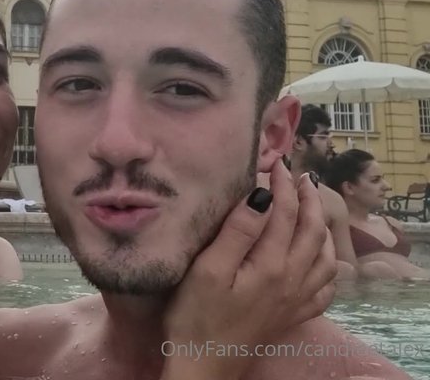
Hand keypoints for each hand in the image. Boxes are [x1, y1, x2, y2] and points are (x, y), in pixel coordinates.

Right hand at [160, 159, 336, 379]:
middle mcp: (292, 280)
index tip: (275, 163)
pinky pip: (324, 288)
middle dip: (307, 199)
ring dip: (321, 227)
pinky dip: (327, 267)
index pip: (283, 212)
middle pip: (310, 230)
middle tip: (299, 177)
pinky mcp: (292, 316)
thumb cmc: (196, 317)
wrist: (204, 367)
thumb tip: (261, 195)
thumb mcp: (208, 270)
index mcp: (271, 265)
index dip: (281, 185)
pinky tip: (320, 261)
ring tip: (312, 208)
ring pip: (323, 256)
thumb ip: (237, 231)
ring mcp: (296, 300)